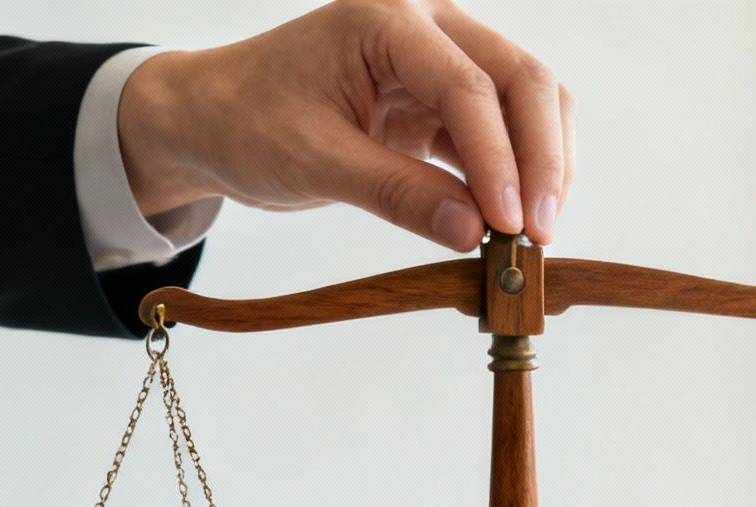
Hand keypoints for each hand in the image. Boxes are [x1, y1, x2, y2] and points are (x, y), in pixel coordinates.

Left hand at [117, 0, 573, 249]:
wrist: (214, 119)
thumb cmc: (248, 123)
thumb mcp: (314, 162)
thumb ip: (396, 192)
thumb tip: (474, 233)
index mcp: (387, 19)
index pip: (469, 86)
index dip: (499, 159)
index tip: (512, 224)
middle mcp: (427, 24)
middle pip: (523, 81)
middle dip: (541, 160)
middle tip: (539, 235)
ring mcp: (441, 59)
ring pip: (526, 104)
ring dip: (541, 167)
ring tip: (532, 236)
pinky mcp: (442, 99)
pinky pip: (501, 133)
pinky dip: (514, 177)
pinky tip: (511, 224)